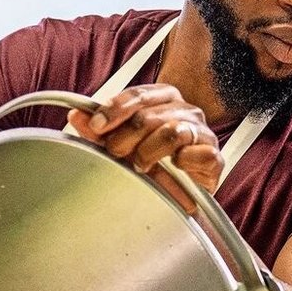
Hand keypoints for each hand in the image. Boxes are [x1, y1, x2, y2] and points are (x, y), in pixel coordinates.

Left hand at [66, 84, 222, 210]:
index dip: (115, 109)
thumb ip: (101, 130)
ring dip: (148, 152)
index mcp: (165, 99)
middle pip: (150, 115)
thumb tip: (77, 114)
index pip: (139, 94)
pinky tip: (172, 169)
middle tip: (116, 153)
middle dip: (125, 137)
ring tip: (141, 166)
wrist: (182, 196)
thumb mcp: (122, 144)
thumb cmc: (154, 164)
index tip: (97, 125)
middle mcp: (186, 110)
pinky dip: (180, 163)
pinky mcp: (214, 157)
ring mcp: (202, 132)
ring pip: (172, 131)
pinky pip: (196, 153)